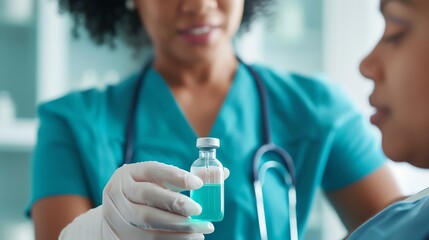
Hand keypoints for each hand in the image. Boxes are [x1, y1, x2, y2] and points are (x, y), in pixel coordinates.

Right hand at [61, 161, 228, 239]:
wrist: (117, 216)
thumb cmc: (146, 193)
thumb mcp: (160, 182)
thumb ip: (187, 177)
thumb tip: (223, 172)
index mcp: (129, 172)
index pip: (153, 170)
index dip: (176, 176)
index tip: (198, 184)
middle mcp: (118, 191)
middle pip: (149, 196)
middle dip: (177, 204)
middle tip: (199, 211)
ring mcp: (116, 214)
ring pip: (148, 220)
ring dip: (178, 227)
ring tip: (201, 229)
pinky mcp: (120, 234)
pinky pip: (148, 239)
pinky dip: (172, 239)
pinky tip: (190, 239)